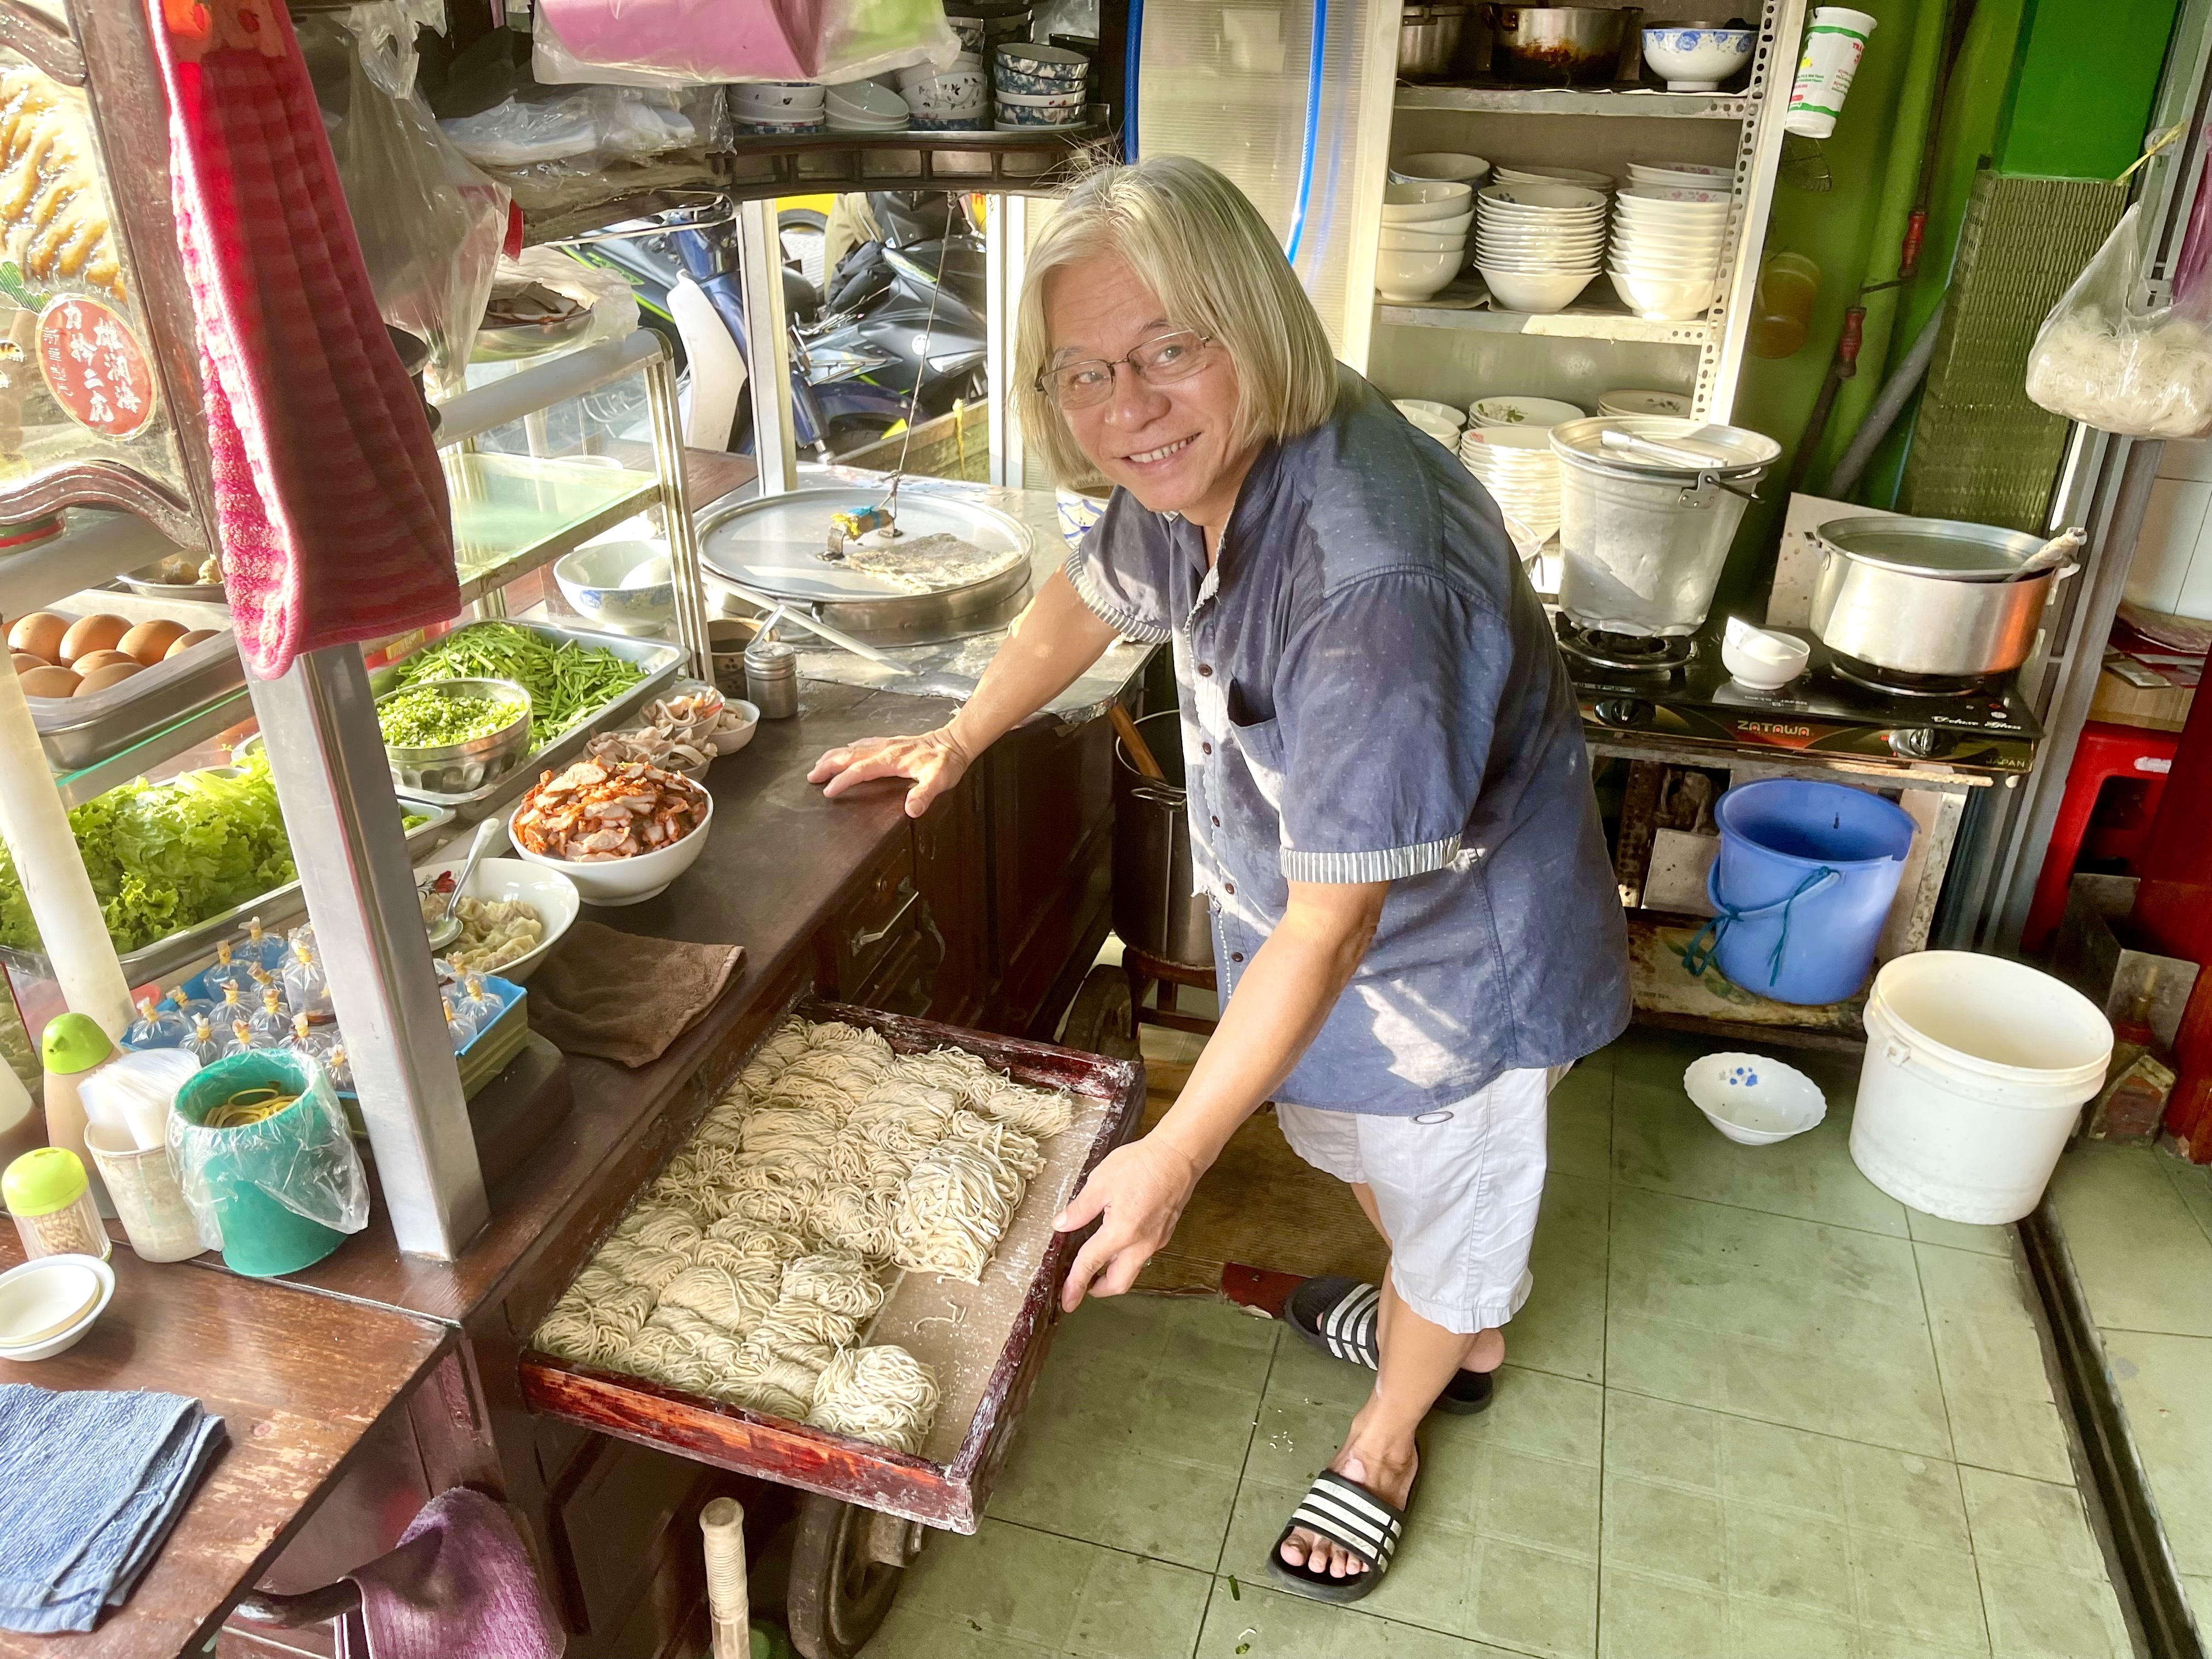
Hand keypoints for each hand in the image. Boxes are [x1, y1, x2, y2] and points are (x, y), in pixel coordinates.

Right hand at [807, 727, 972, 817]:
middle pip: (848, 755)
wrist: (956, 742)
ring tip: (818, 766)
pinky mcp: (890, 743)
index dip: (843, 781)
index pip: (860, 770)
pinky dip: (848, 749)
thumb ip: (924, 794)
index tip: (828, 792)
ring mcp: (886, 744)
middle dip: (828, 765)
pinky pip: (863, 744)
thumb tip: (911, 810)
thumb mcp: (940, 780)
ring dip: (834, 756)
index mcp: (891, 759)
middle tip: (811, 777)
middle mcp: (884, 749)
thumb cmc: (947, 762)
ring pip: (852, 748)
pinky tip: (845, 751)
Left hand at [1053, 1135, 1202, 1310]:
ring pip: (1132, 1270)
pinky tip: (1117, 1241)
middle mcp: (1141, 1243)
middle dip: (1098, 1289)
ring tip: (1097, 1262)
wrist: (1179, 1155)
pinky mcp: (1164, 1232)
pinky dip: (1126, 1257)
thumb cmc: (1141, 1164)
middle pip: (1118, 1283)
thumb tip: (1061, 1225)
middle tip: (1082, 1285)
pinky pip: (1142, 1255)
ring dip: (1113, 1273)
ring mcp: (1156, 1240)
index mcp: (1121, 1232)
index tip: (1067, 1301)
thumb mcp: (1101, 1182)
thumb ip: (1080, 1209)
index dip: (1075, 1284)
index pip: (1091, 1264)